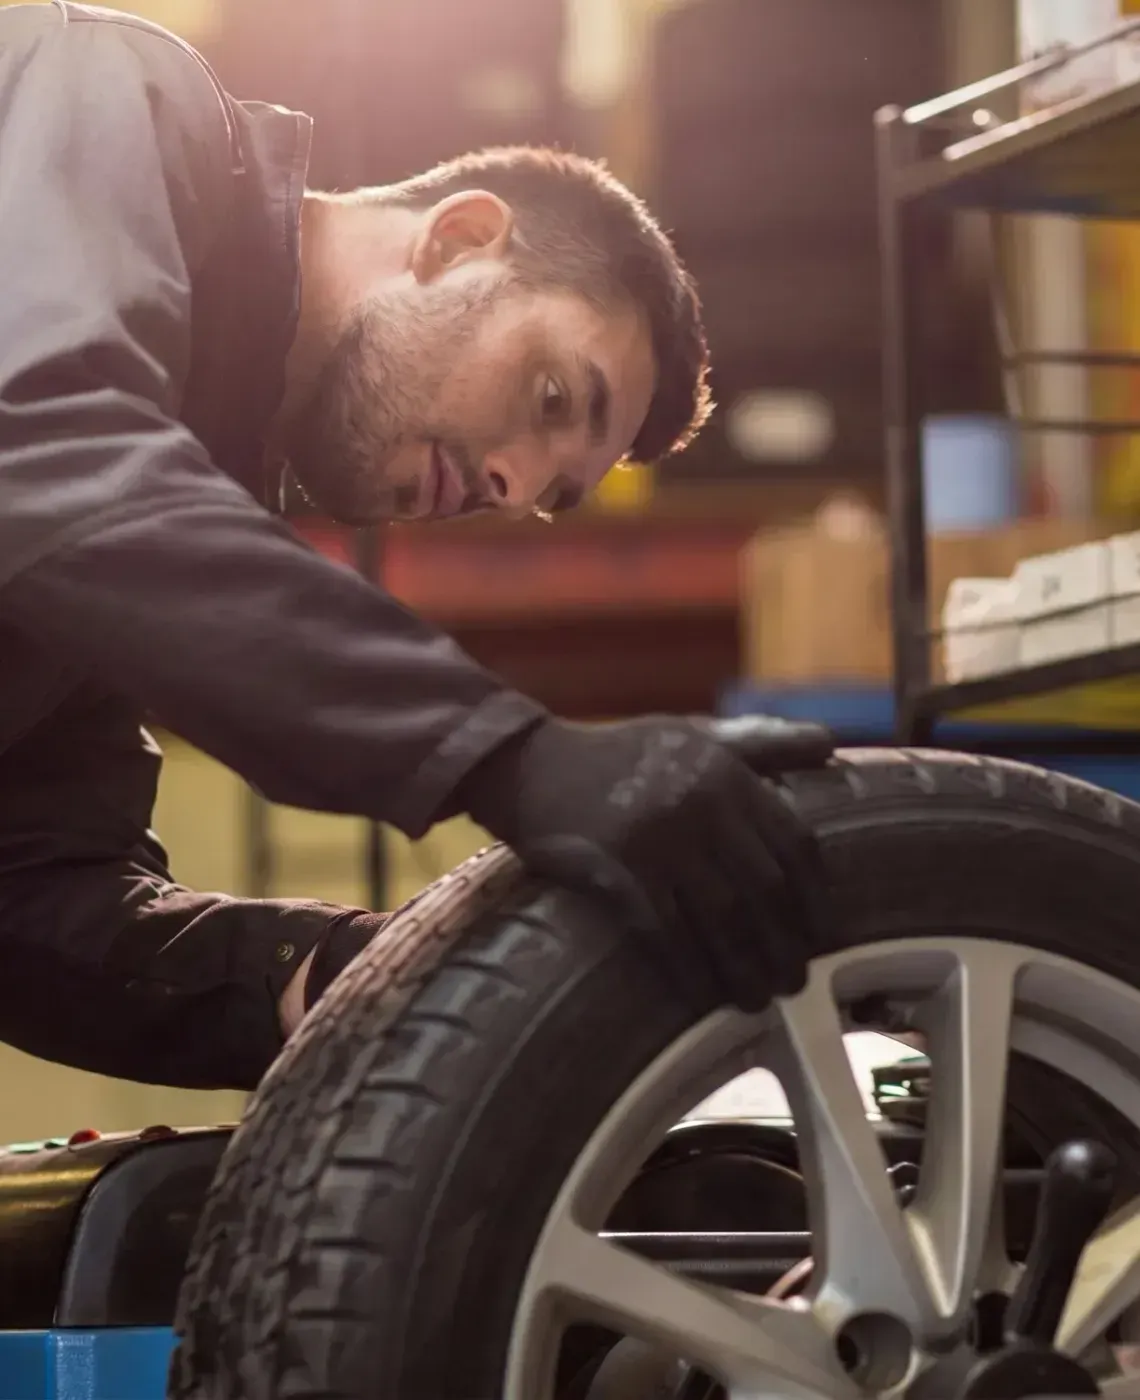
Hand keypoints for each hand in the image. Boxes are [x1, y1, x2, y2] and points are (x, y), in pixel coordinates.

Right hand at [458, 714, 835, 1011]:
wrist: (533, 765)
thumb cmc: (620, 753)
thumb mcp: (695, 735)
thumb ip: (761, 743)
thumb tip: (829, 744)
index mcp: (726, 772)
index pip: (793, 841)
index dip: (814, 896)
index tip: (822, 932)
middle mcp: (701, 804)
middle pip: (763, 888)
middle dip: (785, 942)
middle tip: (795, 980)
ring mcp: (660, 838)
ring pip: (722, 917)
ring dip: (745, 966)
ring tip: (759, 999)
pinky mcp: (619, 870)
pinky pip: (667, 932)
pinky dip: (692, 969)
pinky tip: (704, 995)